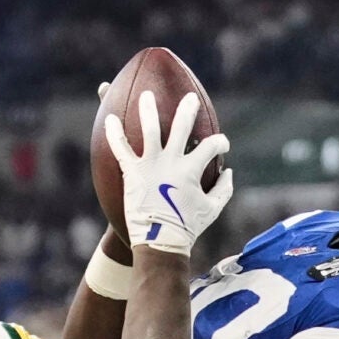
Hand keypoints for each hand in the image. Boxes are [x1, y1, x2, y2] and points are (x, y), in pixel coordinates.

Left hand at [103, 91, 231, 256]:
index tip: (221, 145)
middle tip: (190, 98)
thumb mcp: (212, 209)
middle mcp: (171, 162)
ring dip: (148, 110)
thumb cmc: (187, 228)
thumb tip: (230, 172)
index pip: (211, 146)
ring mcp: (150, 165)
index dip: (220, 143)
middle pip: (182, 126)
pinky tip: (109, 120)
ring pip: (149, 129)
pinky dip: (115, 134)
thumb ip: (224, 189)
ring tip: (146, 95)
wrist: (159, 243)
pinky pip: (121, 149)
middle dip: (188, 109)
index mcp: (192, 170)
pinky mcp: (132, 173)